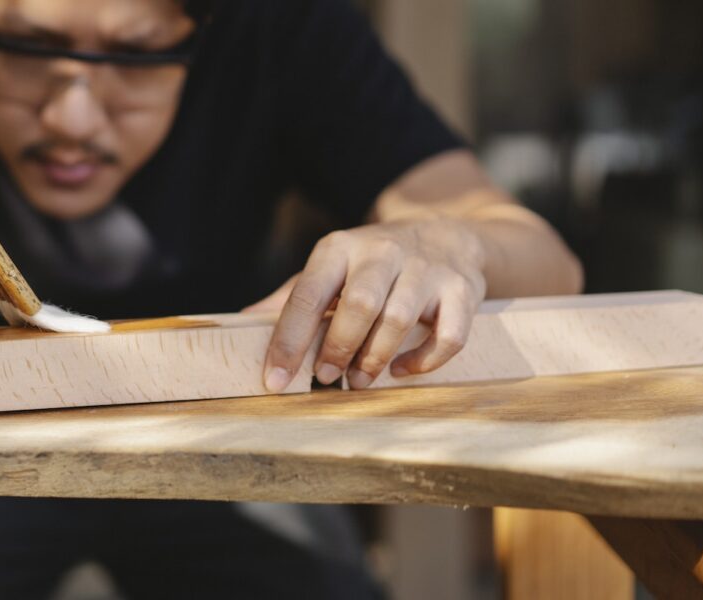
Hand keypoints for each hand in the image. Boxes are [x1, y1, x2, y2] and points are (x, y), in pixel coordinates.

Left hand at [249, 218, 486, 390]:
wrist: (445, 236)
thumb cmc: (371, 266)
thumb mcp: (329, 270)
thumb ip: (291, 298)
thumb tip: (240, 321)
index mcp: (339, 249)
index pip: (307, 295)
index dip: (288, 341)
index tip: (274, 379)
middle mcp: (382, 252)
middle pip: (357, 305)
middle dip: (337, 349)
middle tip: (325, 378)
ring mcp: (425, 269)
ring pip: (398, 320)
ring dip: (374, 359)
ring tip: (358, 381)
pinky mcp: (462, 290)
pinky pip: (448, 335)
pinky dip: (424, 361)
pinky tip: (401, 370)